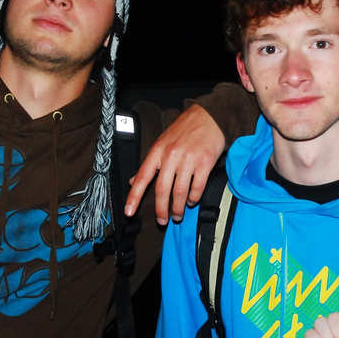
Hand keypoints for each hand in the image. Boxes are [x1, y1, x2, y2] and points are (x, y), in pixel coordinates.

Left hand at [124, 104, 224, 224]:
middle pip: (162, 189)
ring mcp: (189, 159)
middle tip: (162, 221)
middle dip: (161, 210)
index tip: (129, 212)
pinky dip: (194, 198)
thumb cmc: (184, 130)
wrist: (210, 116)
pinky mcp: (205, 162)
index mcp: (157, 151)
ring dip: (178, 208)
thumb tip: (133, 181)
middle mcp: (171, 155)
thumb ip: (149, 164)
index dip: (134, 196)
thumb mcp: (162, 142)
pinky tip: (192, 201)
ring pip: (180, 192)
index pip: (143, 177)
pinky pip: (197, 187)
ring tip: (178, 215)